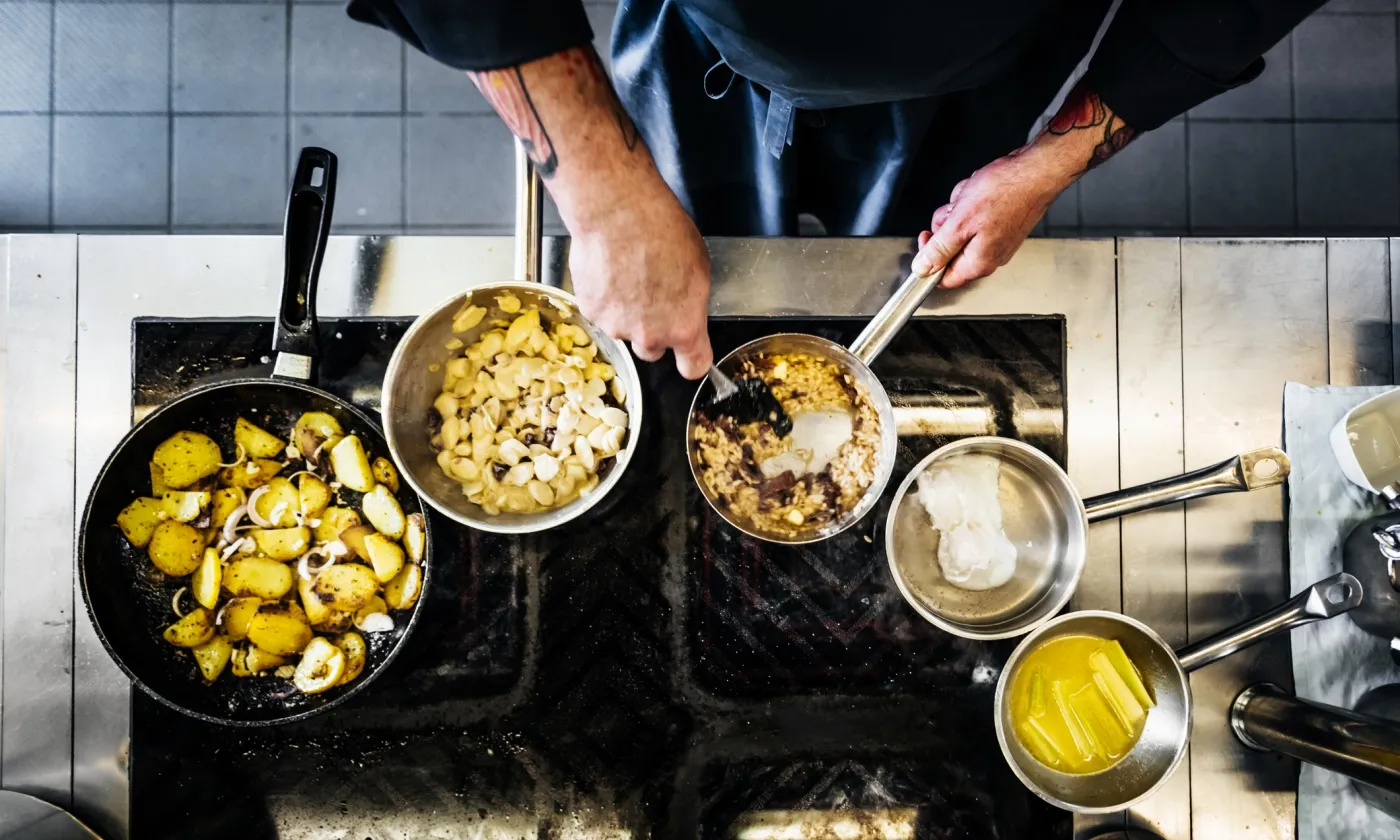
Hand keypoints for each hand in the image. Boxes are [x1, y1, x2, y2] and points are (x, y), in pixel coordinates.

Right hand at [568, 188, 713, 378]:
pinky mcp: (591, 312)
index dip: (691, 361)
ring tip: (629, 275)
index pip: (693, 367)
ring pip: (624, 330)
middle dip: (653, 332)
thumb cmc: (661, 231)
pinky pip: (601, 312)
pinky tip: (611, 271)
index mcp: (684, 327)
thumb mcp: (699, 267)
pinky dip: (605, 298)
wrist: (617, 213)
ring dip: (626, 312)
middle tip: (652, 298)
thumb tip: (686, 307)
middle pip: (652, 351)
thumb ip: (691, 302)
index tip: (690, 355)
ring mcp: (617, 326)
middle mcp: (649, 335)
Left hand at [910, 85, 1136, 286]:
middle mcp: (990, 256)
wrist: (1037, 170)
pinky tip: (981, 190)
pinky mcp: (1001, 223)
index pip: (943, 277)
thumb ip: (939, 250)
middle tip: (957, 210)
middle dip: (948, 224)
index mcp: (979, 262)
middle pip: (951, 248)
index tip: (927, 237)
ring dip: (960, 208)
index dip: (929, 259)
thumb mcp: (960, 223)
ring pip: (961, 227)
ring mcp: (997, 239)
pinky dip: (972, 200)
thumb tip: (921, 269)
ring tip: (972, 196)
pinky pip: (974, 215)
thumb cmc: (1006, 193)